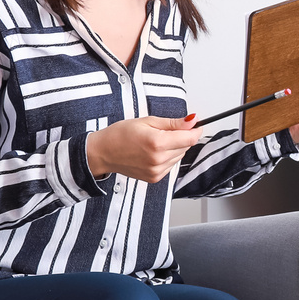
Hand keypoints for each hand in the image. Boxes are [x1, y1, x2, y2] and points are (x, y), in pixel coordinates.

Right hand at [85, 115, 204, 182]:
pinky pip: (171, 165)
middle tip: (164, 132)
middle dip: (181, 137)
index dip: (195, 130)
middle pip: (186, 147)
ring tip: (155, 142)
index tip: (195, 125)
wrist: (103, 152)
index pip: (190, 138)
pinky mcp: (154, 178)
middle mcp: (158, 159)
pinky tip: (153, 153)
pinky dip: (167, 158)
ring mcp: (157, 171)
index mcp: (157, 143)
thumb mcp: (147, 121)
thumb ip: (173, 123)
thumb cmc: (121, 134)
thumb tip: (192, 121)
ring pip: (179, 156)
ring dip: (174, 148)